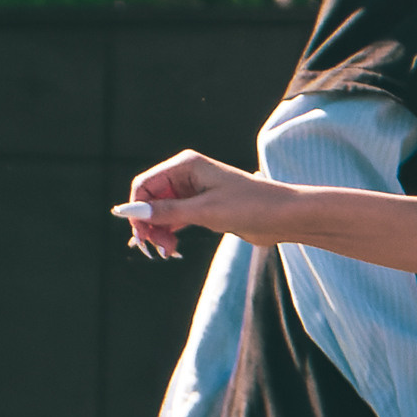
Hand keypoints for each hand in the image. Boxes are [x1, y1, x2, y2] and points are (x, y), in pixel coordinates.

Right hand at [118, 151, 293, 259]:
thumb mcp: (205, 211)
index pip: (145, 184)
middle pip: (151, 199)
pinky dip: (171, 233)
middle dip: (149, 224)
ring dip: (159, 232)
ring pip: (162, 212)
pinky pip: (176, 220)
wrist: (285, 216)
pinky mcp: (203, 209)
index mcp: (186, 165)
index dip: (137, 208)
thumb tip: (131, 212)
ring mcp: (195, 192)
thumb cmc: (250, 206)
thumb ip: (167, 212)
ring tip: (168, 252)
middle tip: (156, 249)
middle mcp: (187, 175)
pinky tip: (172, 249)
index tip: (140, 235)